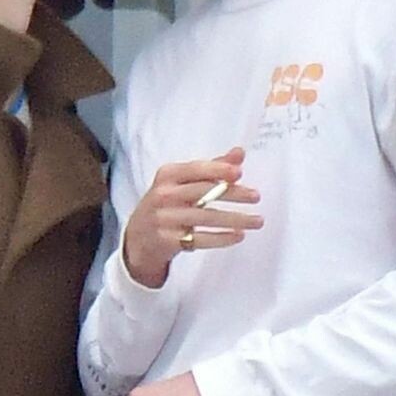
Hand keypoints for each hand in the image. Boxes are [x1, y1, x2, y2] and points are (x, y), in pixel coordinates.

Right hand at [122, 148, 261, 288]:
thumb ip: (211, 168)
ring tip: (257, 221)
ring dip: (235, 219)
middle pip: (204, 192)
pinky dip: (222, 238)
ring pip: (206, 218)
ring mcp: (164, 219)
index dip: (218, 169)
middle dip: (233, 194)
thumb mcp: (182, 182)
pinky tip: (238, 235)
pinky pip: (200, 239)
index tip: (240, 172)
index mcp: (167, 175)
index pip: (196, 169)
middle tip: (256, 196)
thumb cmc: (167, 204)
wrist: (138, 237)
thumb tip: (239, 153)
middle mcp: (164, 195)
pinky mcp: (168, 241)